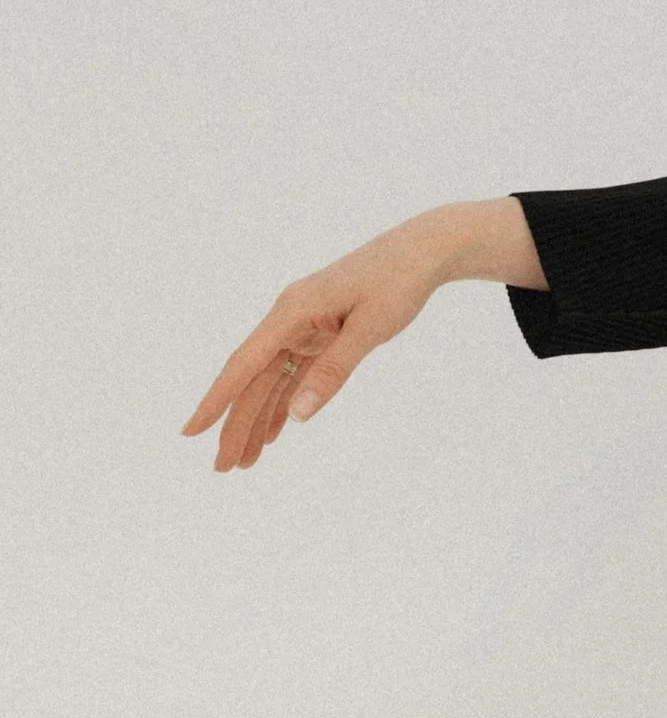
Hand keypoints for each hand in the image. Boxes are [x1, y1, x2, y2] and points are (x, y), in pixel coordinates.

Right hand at [180, 218, 448, 470]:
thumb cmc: (398, 281)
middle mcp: (290, 317)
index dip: (216, 400)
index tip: (191, 431)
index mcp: (293, 310)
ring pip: (272, 378)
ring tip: (245, 462)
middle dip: (236, 423)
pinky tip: (274, 433)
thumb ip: (335, 370)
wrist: (425, 248)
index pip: (244, 362)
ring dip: (258, 418)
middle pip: (254, 378)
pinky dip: (284, 402)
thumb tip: (297, 416)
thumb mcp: (371, 326)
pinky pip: (294, 372)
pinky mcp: (322, 330)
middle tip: (223, 468)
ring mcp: (305, 324)